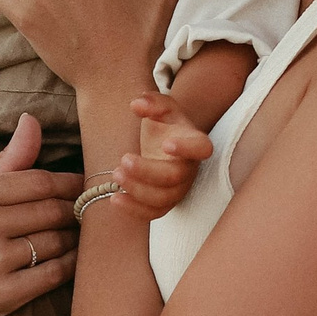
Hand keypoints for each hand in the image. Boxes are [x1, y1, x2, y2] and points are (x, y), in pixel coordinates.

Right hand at [0, 114, 83, 315]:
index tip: (85, 185)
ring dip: (76, 237)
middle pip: (53, 210)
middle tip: (89, 210)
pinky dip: (71, 265)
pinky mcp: (2, 296)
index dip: (71, 182)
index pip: (40, 181)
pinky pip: (53, 274)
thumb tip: (32, 122)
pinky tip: (74, 259)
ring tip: (81, 233)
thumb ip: (4, 162)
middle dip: (76, 210)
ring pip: (57, 241)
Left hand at [111, 93, 214, 221]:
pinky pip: (153, 213)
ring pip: (163, 198)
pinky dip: (134, 210)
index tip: (166, 144)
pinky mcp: (165, 203)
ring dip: (138, 190)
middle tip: (124, 159)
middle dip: (147, 171)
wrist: (164, 145)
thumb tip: (137, 104)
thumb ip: (153, 102)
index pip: (200, 148)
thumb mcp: (162, 108)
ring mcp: (179, 189)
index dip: (186, 149)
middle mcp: (190, 169)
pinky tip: (115, 198)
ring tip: (116, 175)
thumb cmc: (166, 125)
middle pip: (174, 177)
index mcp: (194, 142)